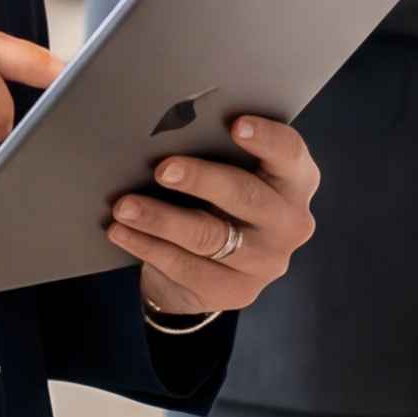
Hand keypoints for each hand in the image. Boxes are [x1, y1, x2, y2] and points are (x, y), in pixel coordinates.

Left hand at [111, 110, 319, 325]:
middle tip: (162, 169)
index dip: (266, 138)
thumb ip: (216, 153)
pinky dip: (148, 246)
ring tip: (124, 206)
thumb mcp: (228, 172)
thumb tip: (166, 134)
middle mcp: (290, 221)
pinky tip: (122, 232)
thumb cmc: (219, 198)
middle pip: (246, 195)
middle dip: (200, 180)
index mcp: (295, 180)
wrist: (214, 263)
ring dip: (161, 219)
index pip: (290, 153)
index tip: (235, 125)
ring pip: (209, 235)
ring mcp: (267, 261)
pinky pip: (187, 267)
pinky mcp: (238, 291)